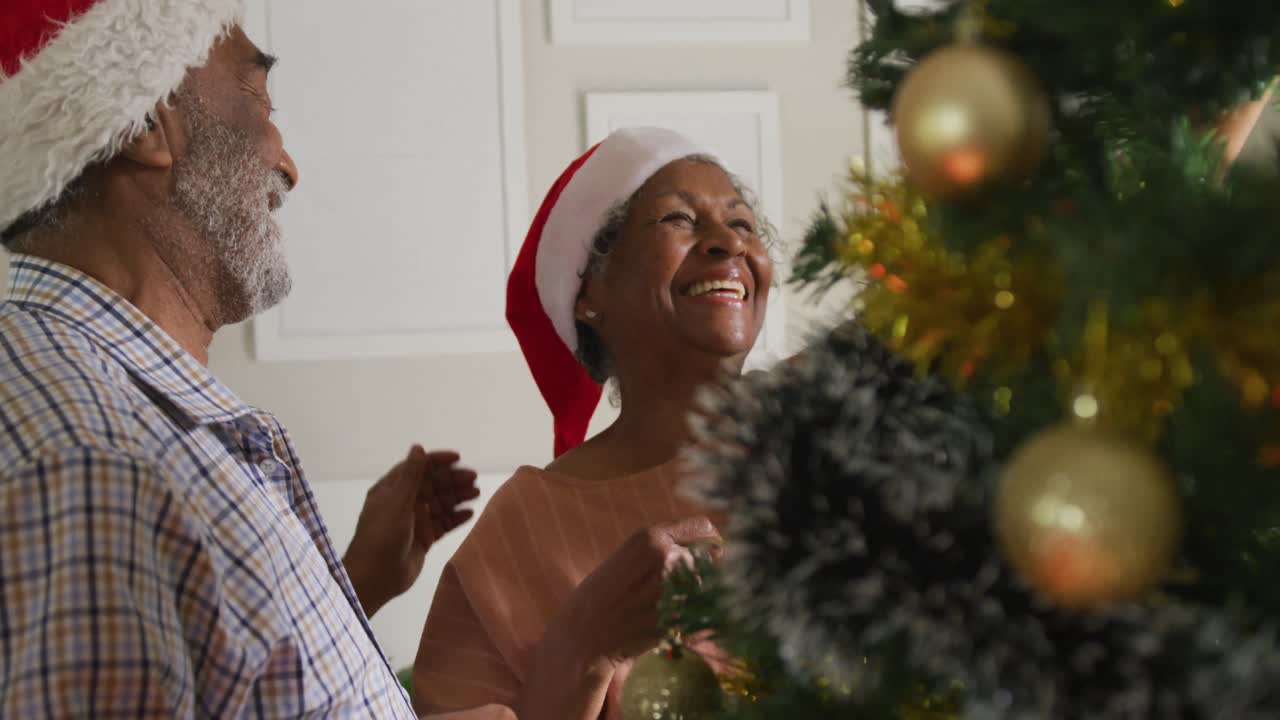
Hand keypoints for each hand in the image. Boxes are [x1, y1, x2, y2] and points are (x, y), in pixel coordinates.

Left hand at [342, 446, 478, 617]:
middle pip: (433, 485)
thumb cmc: (382, 536)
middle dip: (452, 480)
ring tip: (476, 493)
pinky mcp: (425, 538)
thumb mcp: (397, 502)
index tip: (458, 459)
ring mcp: (415, 520)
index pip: (418, 468)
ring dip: (457, 496)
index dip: (437, 461)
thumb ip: (411, 476)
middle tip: (473, 479)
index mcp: (392, 490)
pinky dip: (456, 517)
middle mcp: (404, 502)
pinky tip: (470, 513)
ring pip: (440, 503)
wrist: (375, 577)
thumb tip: (418, 447)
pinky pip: (443, 523)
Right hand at [518, 517, 720, 719]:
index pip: (703, 527)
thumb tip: (717, 550)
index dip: (711, 540)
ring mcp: (672, 588)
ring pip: (703, 588)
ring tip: (657, 606)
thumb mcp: (631, 556)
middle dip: (698, 573)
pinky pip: (696, 612)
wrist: (585, 633)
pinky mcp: (676, 617)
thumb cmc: (605, 594)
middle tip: (670, 588)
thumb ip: (667, 547)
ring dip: (691, 597)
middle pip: (706, 561)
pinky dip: (686, 618)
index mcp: (651, 537)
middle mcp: (666, 557)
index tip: (713, 552)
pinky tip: (658, 621)